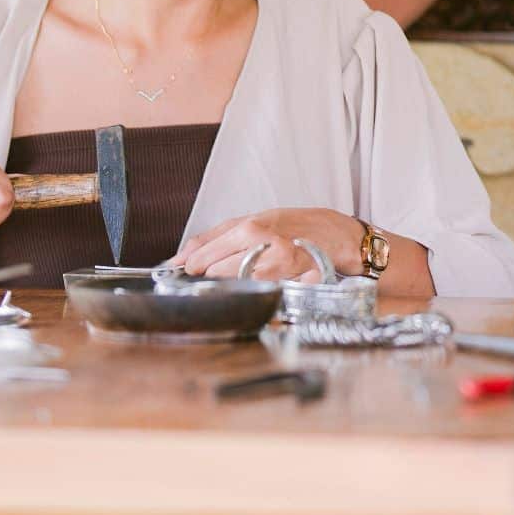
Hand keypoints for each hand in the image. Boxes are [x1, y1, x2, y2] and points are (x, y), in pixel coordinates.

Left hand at [174, 209, 365, 279]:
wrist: (334, 235)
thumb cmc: (293, 225)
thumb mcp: (250, 220)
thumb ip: (212, 238)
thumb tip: (179, 257)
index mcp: (248, 228)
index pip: (202, 256)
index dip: (190, 267)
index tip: (187, 270)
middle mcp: (262, 247)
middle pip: (214, 274)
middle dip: (209, 277)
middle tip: (215, 275)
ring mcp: (276, 269)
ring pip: (234, 287)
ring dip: (231, 286)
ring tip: (243, 277)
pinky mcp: (288, 285)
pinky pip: (256, 294)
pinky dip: (252, 292)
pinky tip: (260, 284)